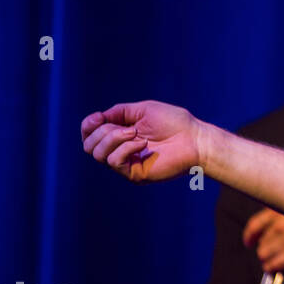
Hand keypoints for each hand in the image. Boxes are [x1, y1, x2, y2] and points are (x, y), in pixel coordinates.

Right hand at [81, 100, 201, 182]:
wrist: (195, 139)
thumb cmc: (175, 123)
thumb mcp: (143, 109)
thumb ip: (119, 112)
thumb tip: (97, 118)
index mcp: (121, 135)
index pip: (90, 135)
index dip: (88, 125)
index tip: (99, 117)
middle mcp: (121, 151)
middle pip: (89, 146)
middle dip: (103, 132)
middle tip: (129, 127)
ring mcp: (127, 164)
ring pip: (98, 154)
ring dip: (114, 138)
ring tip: (136, 133)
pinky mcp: (134, 174)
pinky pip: (114, 161)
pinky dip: (125, 148)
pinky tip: (143, 143)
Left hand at [242, 208, 283, 271]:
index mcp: (282, 207)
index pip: (256, 223)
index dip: (250, 234)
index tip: (249, 240)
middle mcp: (280, 222)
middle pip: (262, 241)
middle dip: (265, 246)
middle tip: (272, 250)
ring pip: (264, 253)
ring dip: (269, 257)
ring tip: (274, 260)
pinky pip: (274, 264)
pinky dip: (273, 267)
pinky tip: (276, 268)